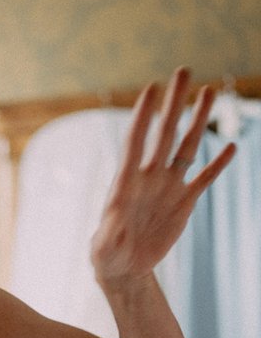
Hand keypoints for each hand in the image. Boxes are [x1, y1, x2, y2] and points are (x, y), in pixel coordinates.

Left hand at [90, 68, 236, 287]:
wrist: (124, 266)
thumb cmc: (107, 255)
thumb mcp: (104, 247)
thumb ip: (109, 232)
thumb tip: (114, 223)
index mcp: (126, 183)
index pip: (135, 143)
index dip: (143, 118)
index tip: (150, 89)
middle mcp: (150, 177)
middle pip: (165, 134)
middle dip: (174, 104)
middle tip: (184, 70)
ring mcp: (169, 187)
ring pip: (187, 147)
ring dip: (198, 120)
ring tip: (208, 92)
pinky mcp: (184, 202)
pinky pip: (204, 178)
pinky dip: (218, 165)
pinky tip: (232, 146)